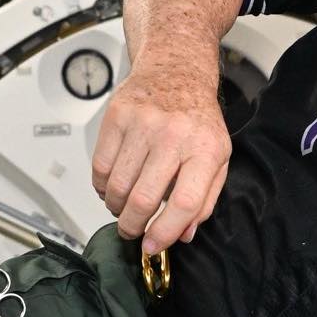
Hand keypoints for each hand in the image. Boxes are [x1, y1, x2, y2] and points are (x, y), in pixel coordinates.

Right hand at [89, 62, 227, 252]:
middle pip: (144, 199)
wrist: (176, 70)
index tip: (153, 246)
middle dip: (133, 226)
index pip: (185, 202)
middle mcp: (174, 135)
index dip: (165, 233)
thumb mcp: (217, 157)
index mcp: (206, 148)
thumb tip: (183, 234)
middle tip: (132, 231)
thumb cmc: (197, 118)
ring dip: (115, 208)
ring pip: (117, 186)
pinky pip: (99, 166)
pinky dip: (101, 187)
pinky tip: (111, 186)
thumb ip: (203, 199)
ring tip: (123, 207)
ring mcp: (143, 123)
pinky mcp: (117, 116)